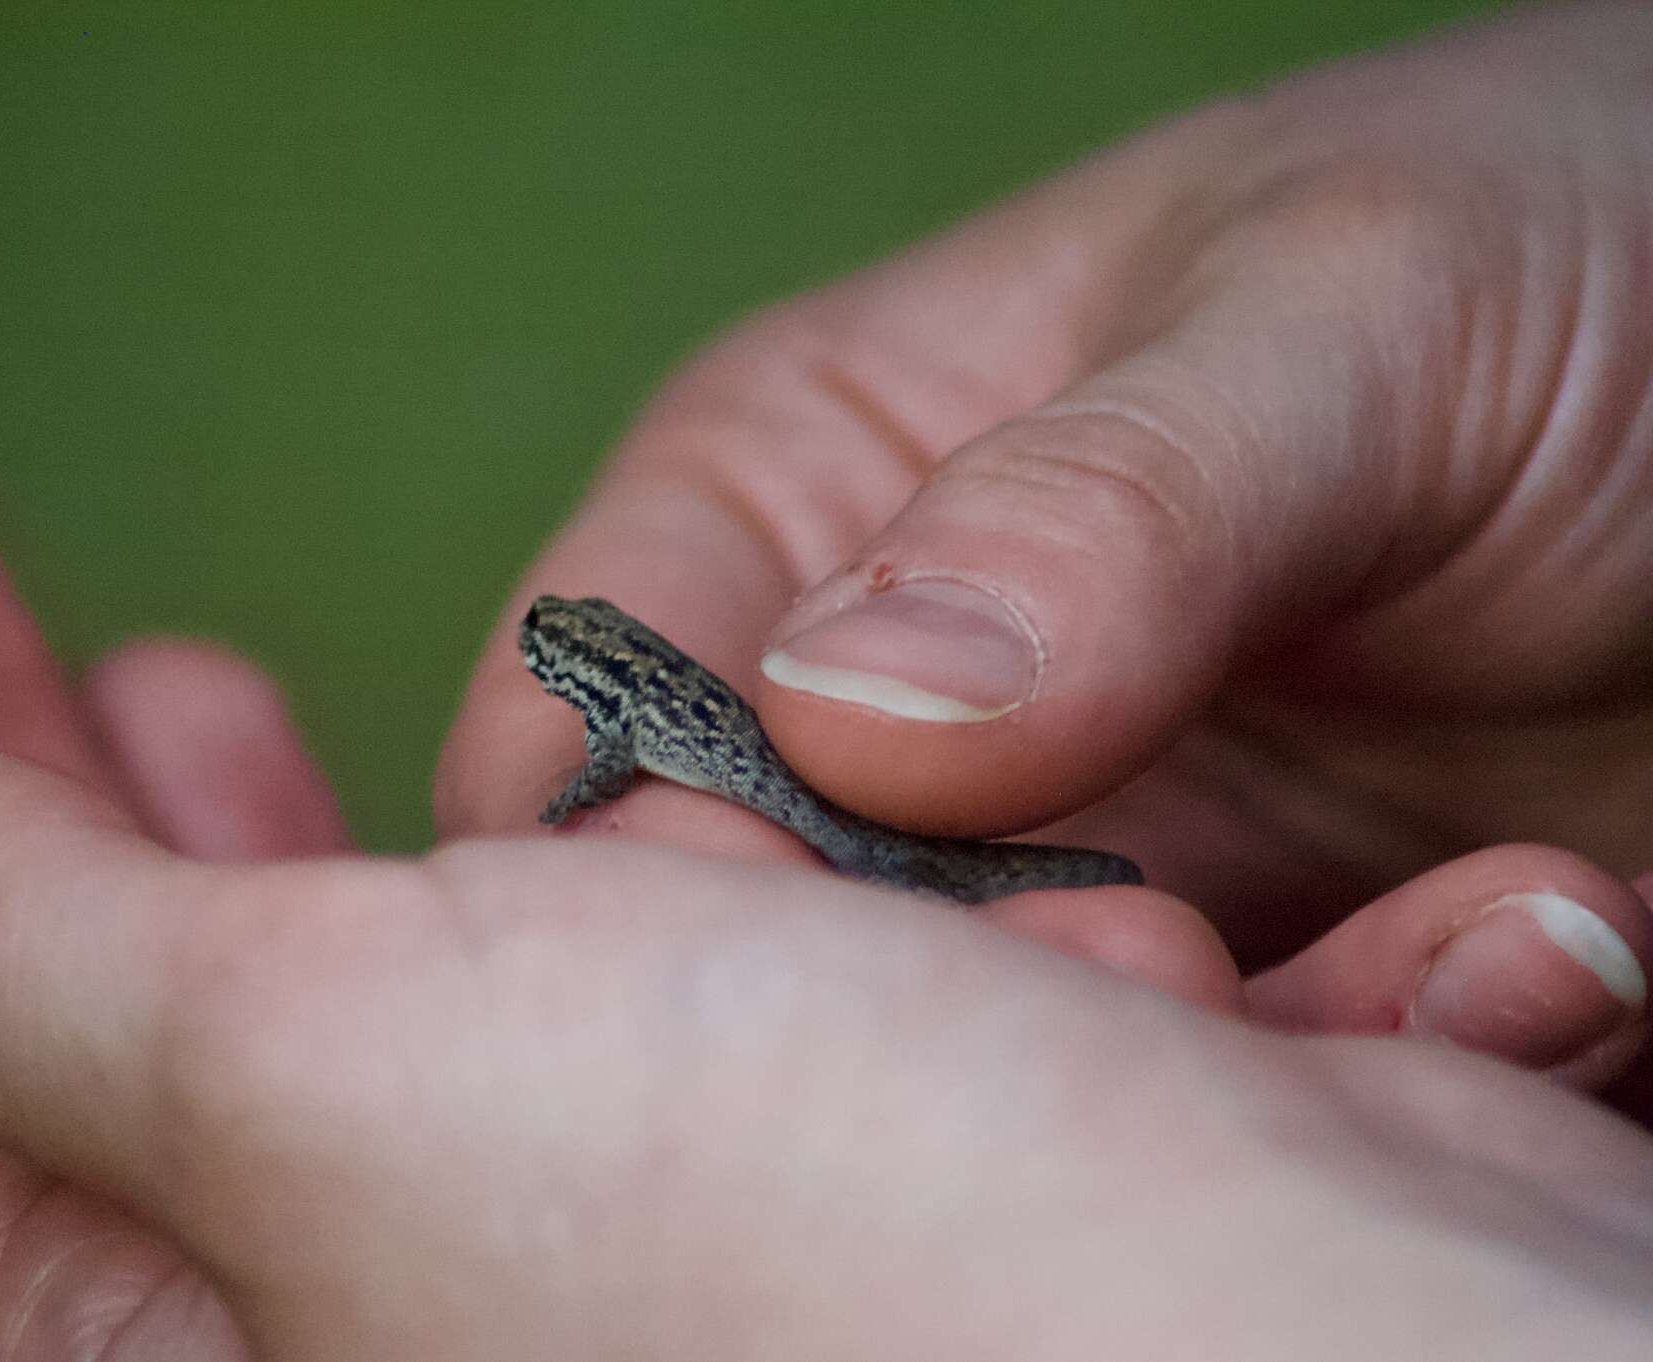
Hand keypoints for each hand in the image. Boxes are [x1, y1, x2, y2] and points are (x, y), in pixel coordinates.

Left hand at [0, 467, 1649, 1358]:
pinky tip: (567, 767)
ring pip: (368, 956)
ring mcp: (627, 1222)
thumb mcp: (366, 1098)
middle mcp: (433, 1330)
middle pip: (116, 1028)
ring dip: (244, 803)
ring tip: (142, 665)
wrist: (1364, 1344)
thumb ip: (61, 984)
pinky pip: (629, 930)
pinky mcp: (817, 1113)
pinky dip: (587, 825)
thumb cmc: (867, 1284)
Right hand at [437, 1, 1652, 1095]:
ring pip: (1019, 1080)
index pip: (588, 725)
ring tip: (1479, 930)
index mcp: (803, 494)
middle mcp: (898, 702)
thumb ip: (1100, 497)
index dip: (665, 861)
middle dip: (975, 1000)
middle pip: (778, 947)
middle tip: (1197, 939)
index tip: (894, 909)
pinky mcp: (1262, 972)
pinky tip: (1558, 942)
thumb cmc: (1565, 243)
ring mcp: (1081, 856)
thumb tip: (847, 710)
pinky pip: (1247, 1108)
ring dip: (1237, 1057)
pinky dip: (1406, 1080)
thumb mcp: (1345, 305)